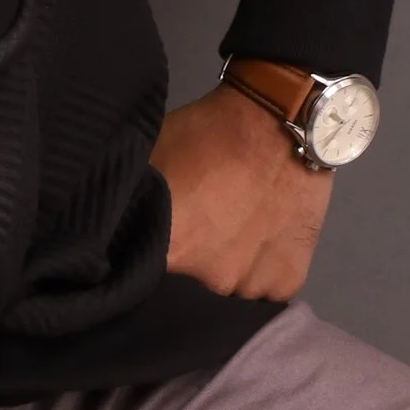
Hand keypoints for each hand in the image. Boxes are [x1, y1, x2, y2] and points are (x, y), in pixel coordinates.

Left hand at [152, 80, 332, 299]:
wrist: (279, 118)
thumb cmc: (207, 131)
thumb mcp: (154, 159)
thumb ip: (139, 207)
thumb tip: (122, 233)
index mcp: (172, 250)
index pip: (146, 279)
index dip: (149, 263)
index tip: (158, 244)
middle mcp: (212, 279)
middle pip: (194, 285)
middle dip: (193, 264)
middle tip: (201, 229)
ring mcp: (253, 284)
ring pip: (232, 290)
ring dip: (230, 268)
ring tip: (234, 231)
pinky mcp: (287, 278)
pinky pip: (267, 291)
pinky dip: (262, 271)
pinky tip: (260, 239)